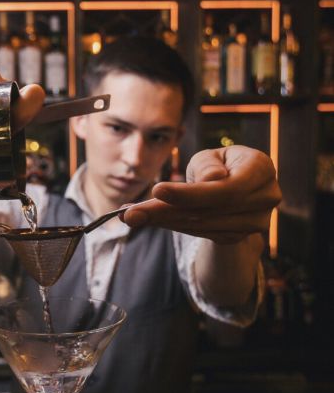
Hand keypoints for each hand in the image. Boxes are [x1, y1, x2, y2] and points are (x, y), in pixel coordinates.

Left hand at [123, 145, 281, 243]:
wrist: (235, 185)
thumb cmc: (219, 163)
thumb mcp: (211, 156)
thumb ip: (207, 166)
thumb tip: (212, 180)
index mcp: (261, 169)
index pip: (226, 188)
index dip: (191, 193)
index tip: (155, 191)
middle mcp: (264, 198)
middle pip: (208, 211)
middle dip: (164, 211)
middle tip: (129, 213)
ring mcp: (254, 222)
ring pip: (200, 225)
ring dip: (162, 221)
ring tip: (131, 215)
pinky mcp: (237, 236)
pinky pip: (199, 233)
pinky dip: (171, 226)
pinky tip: (148, 219)